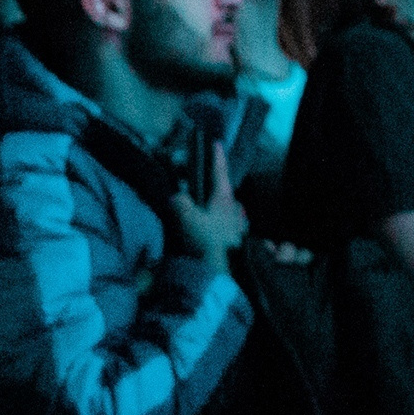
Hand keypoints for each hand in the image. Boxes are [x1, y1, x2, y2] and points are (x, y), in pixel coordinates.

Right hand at [168, 143, 247, 271]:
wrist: (219, 272)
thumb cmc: (205, 241)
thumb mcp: (186, 218)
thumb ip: (179, 202)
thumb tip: (176, 195)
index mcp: (224, 198)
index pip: (220, 172)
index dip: (217, 156)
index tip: (216, 142)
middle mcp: (234, 208)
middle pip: (222, 190)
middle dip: (211, 184)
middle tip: (198, 181)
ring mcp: (237, 223)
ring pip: (225, 206)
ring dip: (214, 203)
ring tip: (201, 206)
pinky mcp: (235, 238)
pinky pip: (225, 221)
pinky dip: (216, 218)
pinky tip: (209, 226)